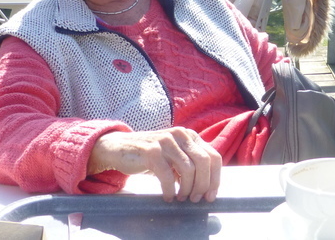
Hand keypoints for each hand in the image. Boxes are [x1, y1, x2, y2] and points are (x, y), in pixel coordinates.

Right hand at [88, 128, 221, 201]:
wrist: (119, 147)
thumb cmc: (150, 155)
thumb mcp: (174, 155)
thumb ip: (190, 163)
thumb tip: (206, 188)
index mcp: (189, 135)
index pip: (213, 156)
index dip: (216, 178)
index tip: (211, 195)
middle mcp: (180, 134)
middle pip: (204, 162)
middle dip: (203, 185)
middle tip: (196, 199)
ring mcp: (166, 141)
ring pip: (188, 169)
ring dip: (187, 189)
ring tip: (181, 198)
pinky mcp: (151, 151)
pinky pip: (167, 175)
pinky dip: (170, 190)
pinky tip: (168, 196)